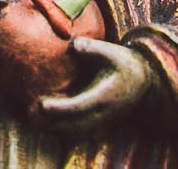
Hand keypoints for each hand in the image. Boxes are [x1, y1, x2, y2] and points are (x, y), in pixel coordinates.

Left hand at [38, 38, 154, 134]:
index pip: (79, 107)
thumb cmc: (124, 62)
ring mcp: (103, 121)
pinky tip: (50, 121)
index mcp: (105, 95)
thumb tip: (72, 44)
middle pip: (74, 126)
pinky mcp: (101, 124)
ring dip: (57, 129)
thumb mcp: (111, 51)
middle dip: (53, 122)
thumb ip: (92, 48)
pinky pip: (81, 134)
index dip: (60, 109)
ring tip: (36, 118)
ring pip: (77, 133)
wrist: (144, 81)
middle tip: (32, 112)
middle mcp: (104, 112)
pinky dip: (65, 131)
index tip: (42, 106)